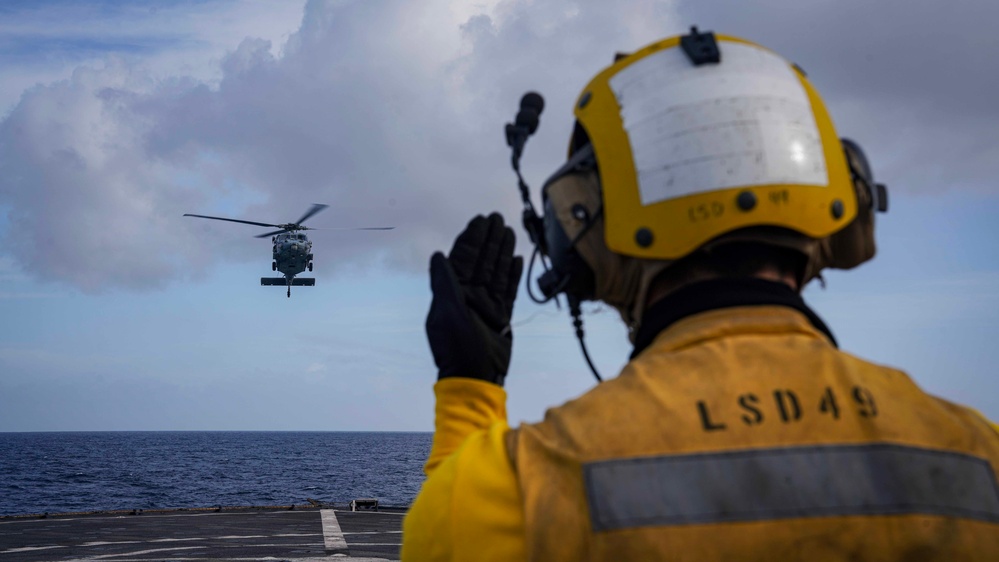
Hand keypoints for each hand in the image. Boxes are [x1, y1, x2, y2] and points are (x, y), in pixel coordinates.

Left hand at [426, 213, 523, 384]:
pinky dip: (512, 275)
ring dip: (501, 252)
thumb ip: (443, 282)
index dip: (471, 239)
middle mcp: (469, 296)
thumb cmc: (457, 348)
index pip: (463, 258)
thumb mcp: (446, 313)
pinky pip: (508, 290)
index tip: (479, 221)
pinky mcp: (501, 316)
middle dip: (488, 239)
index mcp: (453, 293)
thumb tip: (438, 255)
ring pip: (496, 272)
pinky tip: (516, 260)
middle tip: (496, 218)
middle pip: (481, 261)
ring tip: (509, 232)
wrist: (476, 377)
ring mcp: (486, 305)